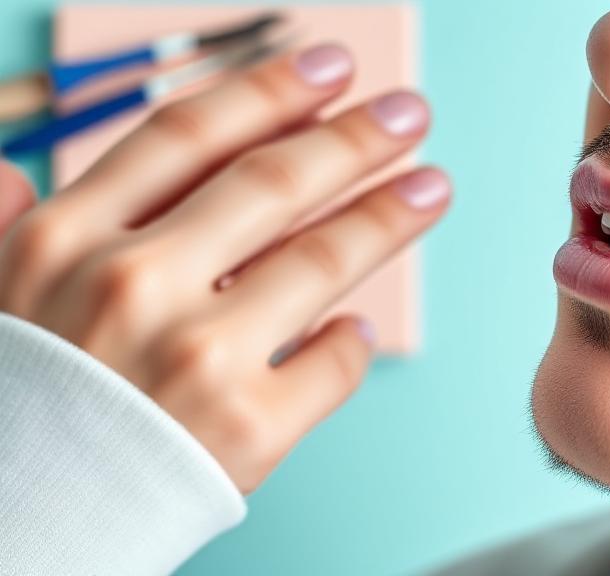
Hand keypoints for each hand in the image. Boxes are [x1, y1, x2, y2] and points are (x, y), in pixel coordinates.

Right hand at [0, 44, 450, 491]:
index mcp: (65, 239)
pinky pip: (334, 360)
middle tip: (411, 112)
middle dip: (354, 139)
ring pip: (321, 260)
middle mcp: (131, 285)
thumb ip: (11, 226)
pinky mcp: (249, 428)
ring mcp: (195, 357)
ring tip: (433, 185)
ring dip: (388, 214)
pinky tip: (358, 325)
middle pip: (272, 183)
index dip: (272, 91)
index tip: (334, 69)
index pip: (190, 137)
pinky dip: (352, 339)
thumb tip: (13, 172)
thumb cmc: (22, 407)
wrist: (26, 529)